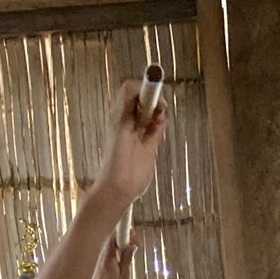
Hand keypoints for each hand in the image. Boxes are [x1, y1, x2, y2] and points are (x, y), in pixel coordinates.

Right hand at [93, 79, 166, 216]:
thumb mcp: (149, 152)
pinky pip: (127, 90)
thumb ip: (153, 135)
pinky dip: (143, 90)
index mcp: (128, 127)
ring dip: (149, 90)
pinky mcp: (119, 118)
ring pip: (130, 87)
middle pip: (135, 92)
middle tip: (162, 109)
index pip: (139, 103)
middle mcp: (121, 119)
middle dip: (153, 94)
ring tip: (160, 107)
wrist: (117, 191)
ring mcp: (118, 117)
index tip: (162, 112)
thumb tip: (161, 120)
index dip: (154, 102)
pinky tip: (155, 105)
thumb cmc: (130, 179)